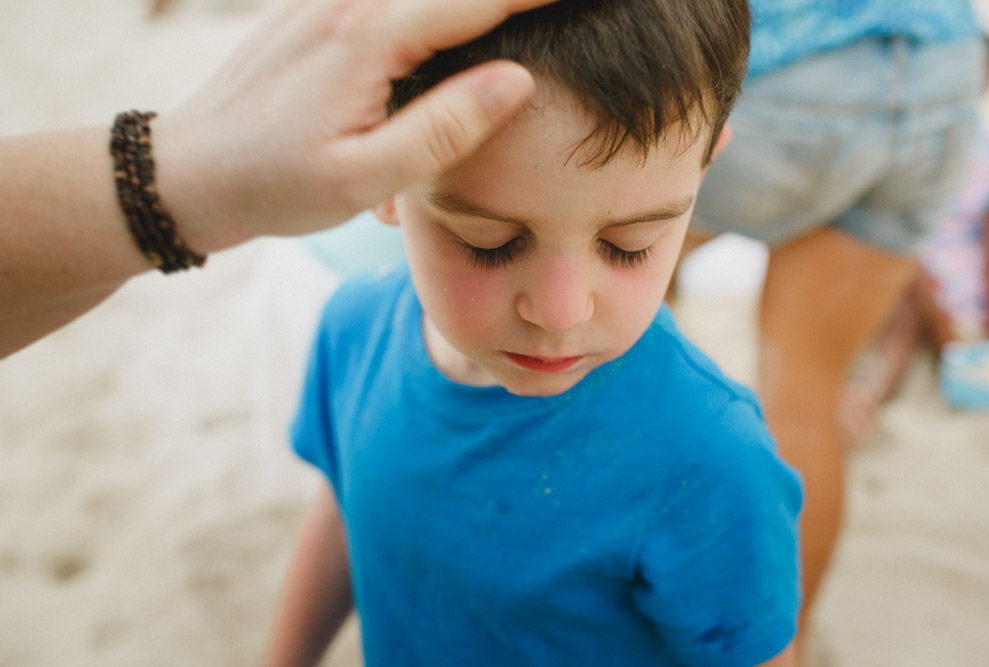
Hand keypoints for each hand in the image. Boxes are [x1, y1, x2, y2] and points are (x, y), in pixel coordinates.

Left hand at [153, 0, 556, 250]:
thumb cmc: (277, 185)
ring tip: (526, 13)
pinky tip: (462, 24)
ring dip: (472, 1)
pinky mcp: (318, 8)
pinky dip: (436, 6)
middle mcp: (350, 0)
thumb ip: (444, 129)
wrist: (190, 171)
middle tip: (574, 8)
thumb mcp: (364, 178)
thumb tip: (519, 80)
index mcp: (370, 38)